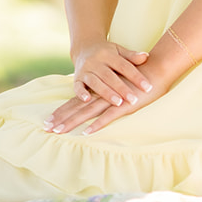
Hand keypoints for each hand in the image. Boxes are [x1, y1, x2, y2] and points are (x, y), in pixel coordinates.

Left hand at [45, 69, 163, 135]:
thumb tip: (98, 101)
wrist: (155, 69)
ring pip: (87, 113)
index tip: (48, 121)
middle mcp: (100, 95)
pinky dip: (97, 124)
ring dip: (72, 122)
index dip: (62, 111)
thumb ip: (109, 93)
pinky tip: (86, 133)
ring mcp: (111, 100)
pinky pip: (108, 117)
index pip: (75, 102)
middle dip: (61, 119)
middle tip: (46, 128)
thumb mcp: (119, 86)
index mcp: (98, 91)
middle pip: (76, 109)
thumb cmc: (138, 79)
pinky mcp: (124, 106)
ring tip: (58, 131)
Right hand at [70, 39, 152, 109]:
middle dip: (122, 88)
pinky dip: (81, 93)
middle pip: (110, 76)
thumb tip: (146, 57)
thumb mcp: (119, 51)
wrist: (84, 48)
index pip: (124, 66)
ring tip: (118, 103)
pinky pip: (77, 86)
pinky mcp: (77, 78)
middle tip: (133, 100)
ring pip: (95, 82)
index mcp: (108, 54)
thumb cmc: (106, 52)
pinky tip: (88, 100)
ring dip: (106, 93)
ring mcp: (85, 70)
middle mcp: (95, 61)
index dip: (136, 76)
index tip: (147, 87)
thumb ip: (132, 56)